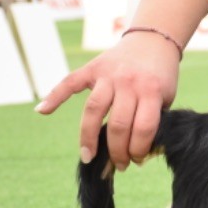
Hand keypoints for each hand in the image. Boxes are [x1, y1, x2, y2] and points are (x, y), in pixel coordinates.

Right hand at [35, 33, 179, 170]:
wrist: (153, 41)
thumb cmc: (160, 77)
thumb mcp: (166, 98)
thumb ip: (154, 121)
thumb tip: (141, 155)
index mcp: (151, 91)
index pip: (142, 128)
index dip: (138, 149)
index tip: (136, 160)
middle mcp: (128, 83)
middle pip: (117, 124)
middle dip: (117, 150)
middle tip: (119, 165)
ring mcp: (108, 75)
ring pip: (94, 110)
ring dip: (89, 137)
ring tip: (88, 157)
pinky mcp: (92, 68)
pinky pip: (70, 83)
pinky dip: (54, 96)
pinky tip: (41, 111)